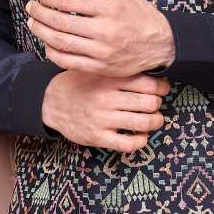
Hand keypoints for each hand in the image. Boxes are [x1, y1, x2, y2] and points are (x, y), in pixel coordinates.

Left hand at [26, 0, 174, 76]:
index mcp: (110, 7)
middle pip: (61, 23)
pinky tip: (47, 44)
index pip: (68, 2)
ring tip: (33, 24)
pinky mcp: (101, 68)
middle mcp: (106, 31)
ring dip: (42, 32)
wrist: (161, 44)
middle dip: (40, 14)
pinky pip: (69, 62)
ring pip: (61, 43)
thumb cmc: (137, 14)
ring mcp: (103, 52)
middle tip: (31, 8)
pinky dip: (53, 53)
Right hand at [42, 69, 171, 152]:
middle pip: (149, 103)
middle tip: (155, 104)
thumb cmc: (78, 84)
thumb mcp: (96, 70)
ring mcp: (102, 119)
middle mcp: (107, 99)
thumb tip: (151, 69)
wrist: (50, 102)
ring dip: (155, 122)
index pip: (148, 84)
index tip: (162, 90)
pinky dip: (141, 141)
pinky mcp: (98, 137)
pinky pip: (128, 144)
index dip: (161, 88)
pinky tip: (140, 136)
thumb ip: (118, 70)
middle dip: (157, 105)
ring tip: (154, 120)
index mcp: (108, 79)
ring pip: (143, 123)